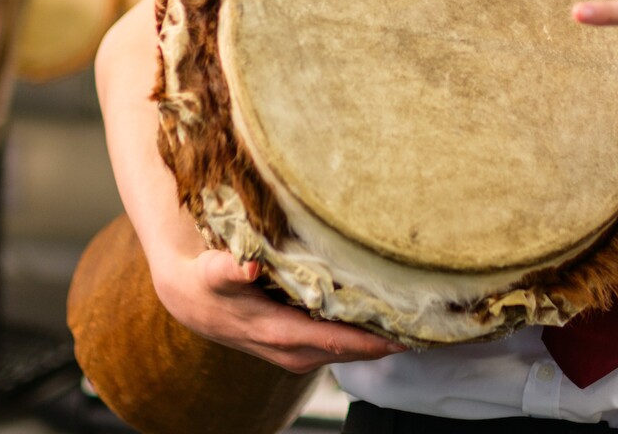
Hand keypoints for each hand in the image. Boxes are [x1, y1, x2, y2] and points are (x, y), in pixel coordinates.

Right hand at [151, 246, 405, 373]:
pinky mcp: (298, 344)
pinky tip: (382, 315)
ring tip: (414, 316)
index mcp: (279, 334)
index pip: (337, 342)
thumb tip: (247, 266)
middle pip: (352, 350)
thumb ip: (230, 269)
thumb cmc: (205, 282)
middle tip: (427, 318)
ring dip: (379, 337)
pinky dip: (362, 333)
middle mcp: (293, 350)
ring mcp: (297, 351)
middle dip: (388, 338)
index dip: (374, 340)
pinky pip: (338, 342)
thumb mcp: (213, 272)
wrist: (190, 298)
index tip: (408, 332)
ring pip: (348, 349)